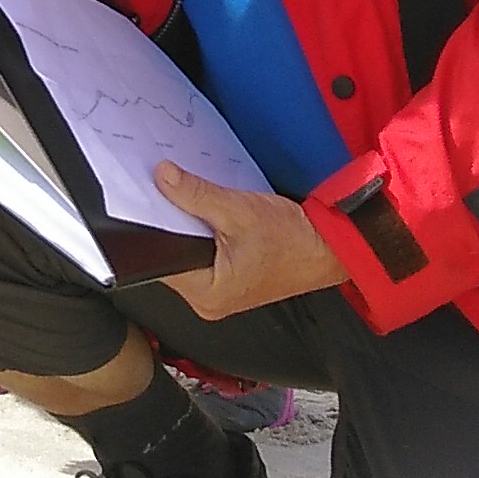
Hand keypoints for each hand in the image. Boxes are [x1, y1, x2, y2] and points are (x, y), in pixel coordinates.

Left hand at [153, 163, 345, 321]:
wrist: (333, 247)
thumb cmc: (295, 239)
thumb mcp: (240, 210)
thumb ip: (196, 195)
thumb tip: (162, 177)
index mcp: (206, 293)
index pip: (160, 258)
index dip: (153, 224)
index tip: (145, 195)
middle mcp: (208, 300)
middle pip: (173, 255)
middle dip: (171, 222)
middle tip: (167, 190)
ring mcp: (220, 292)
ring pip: (189, 252)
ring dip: (189, 226)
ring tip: (190, 198)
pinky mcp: (230, 279)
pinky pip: (205, 253)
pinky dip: (205, 232)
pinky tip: (210, 213)